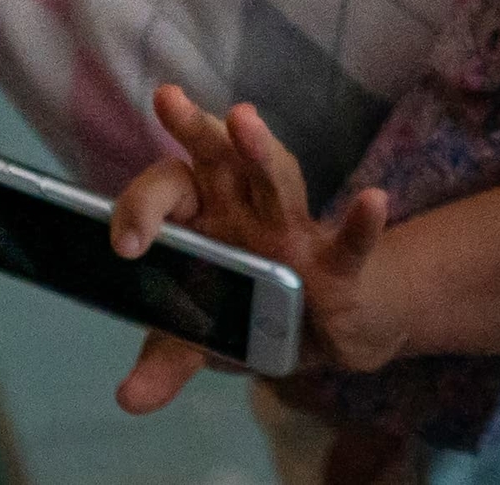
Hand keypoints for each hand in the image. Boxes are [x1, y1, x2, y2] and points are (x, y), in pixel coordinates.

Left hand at [109, 86, 414, 428]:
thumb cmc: (264, 309)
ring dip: (260, 151)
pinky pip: (349, 240)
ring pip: (276, 181)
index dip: (141, 209)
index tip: (125, 245)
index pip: (169, 190)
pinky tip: (373, 201)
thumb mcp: (208, 336)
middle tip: (166, 99)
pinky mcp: (338, 260)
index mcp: (208, 217)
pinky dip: (361, 222)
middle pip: (216, 159)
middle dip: (193, 129)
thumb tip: (129, 399)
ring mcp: (295, 229)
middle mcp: (248, 209)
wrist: (339, 328)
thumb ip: (167, 361)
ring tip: (243, 119)